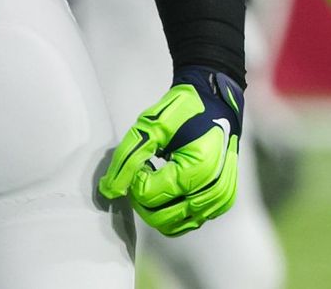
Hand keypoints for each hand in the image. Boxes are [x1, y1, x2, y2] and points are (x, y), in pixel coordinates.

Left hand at [98, 67, 242, 235]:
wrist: (215, 105)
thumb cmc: (184, 112)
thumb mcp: (149, 127)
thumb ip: (127, 159)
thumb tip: (109, 190)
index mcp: (197, 171)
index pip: (148, 196)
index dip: (133, 180)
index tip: (140, 160)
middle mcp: (212, 192)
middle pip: (159, 217)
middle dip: (141, 198)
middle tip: (142, 172)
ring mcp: (219, 201)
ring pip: (173, 225)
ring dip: (156, 207)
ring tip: (156, 178)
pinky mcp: (220, 203)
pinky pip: (188, 221)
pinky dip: (172, 209)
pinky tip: (169, 185)